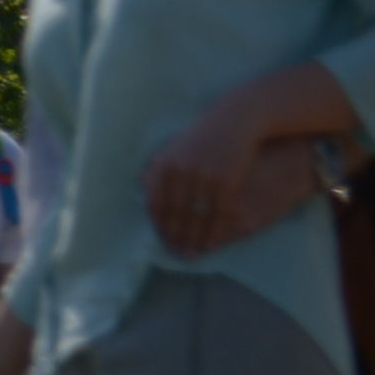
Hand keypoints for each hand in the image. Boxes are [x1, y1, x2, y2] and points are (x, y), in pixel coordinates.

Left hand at [144, 113, 321, 255]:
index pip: (155, 202)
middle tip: (177, 254)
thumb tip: (140, 181)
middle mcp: (180, 171)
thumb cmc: (203, 135)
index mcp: (163, 164)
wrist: (234, 120)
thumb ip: (157, 165)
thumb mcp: (174, 146)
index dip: (157, 224)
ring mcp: (204, 177)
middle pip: (174, 213)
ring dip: (193, 239)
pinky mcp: (226, 182)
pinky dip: (213, 232)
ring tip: (192, 254)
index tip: (161, 239)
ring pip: (196, 217)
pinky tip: (212, 243)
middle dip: (175, 236)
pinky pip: (218, 214)